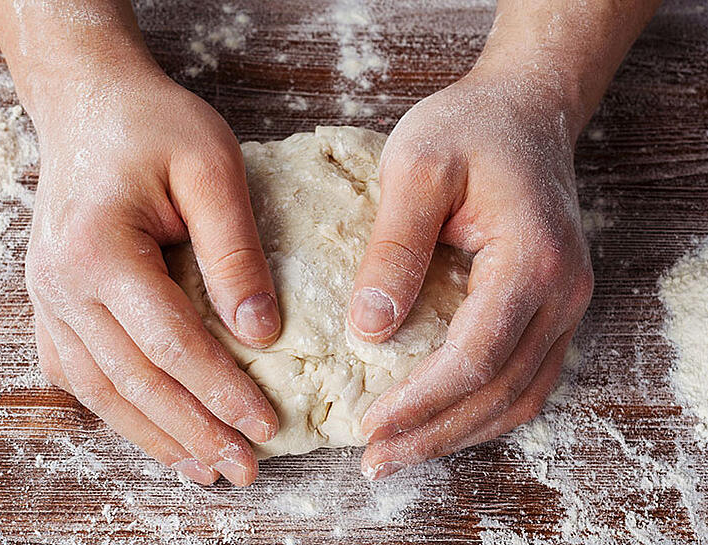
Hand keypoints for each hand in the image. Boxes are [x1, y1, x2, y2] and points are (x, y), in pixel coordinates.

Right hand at [26, 64, 280, 486]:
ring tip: (204, 469)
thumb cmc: (153, 126)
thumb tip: (260, 333)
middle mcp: (60, 284)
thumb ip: (235, 252)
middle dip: (194, 432)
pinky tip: (152, 433)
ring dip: (154, 436)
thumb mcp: (211, 167)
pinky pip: (77, 374)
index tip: (267, 425)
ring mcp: (46, 298)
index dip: (221, 391)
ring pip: (100, 390)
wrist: (87, 105)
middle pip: (134, 380)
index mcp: (98, 249)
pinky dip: (117, 411)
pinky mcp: (49, 304)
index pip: (170, 343)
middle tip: (244, 470)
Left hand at [350, 67, 593, 479]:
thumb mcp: (415, 168)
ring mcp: (564, 305)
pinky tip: (436, 421)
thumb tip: (368, 331)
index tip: (369, 425)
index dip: (421, 402)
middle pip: (501, 392)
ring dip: (457, 434)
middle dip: (434, 434)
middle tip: (374, 459)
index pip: (476, 357)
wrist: (522, 110)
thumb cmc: (467, 129)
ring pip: (519, 397)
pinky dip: (479, 411)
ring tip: (397, 454)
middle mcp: (561, 293)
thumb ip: (393, 249)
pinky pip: (522, 379)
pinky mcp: (550, 309)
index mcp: (530, 260)